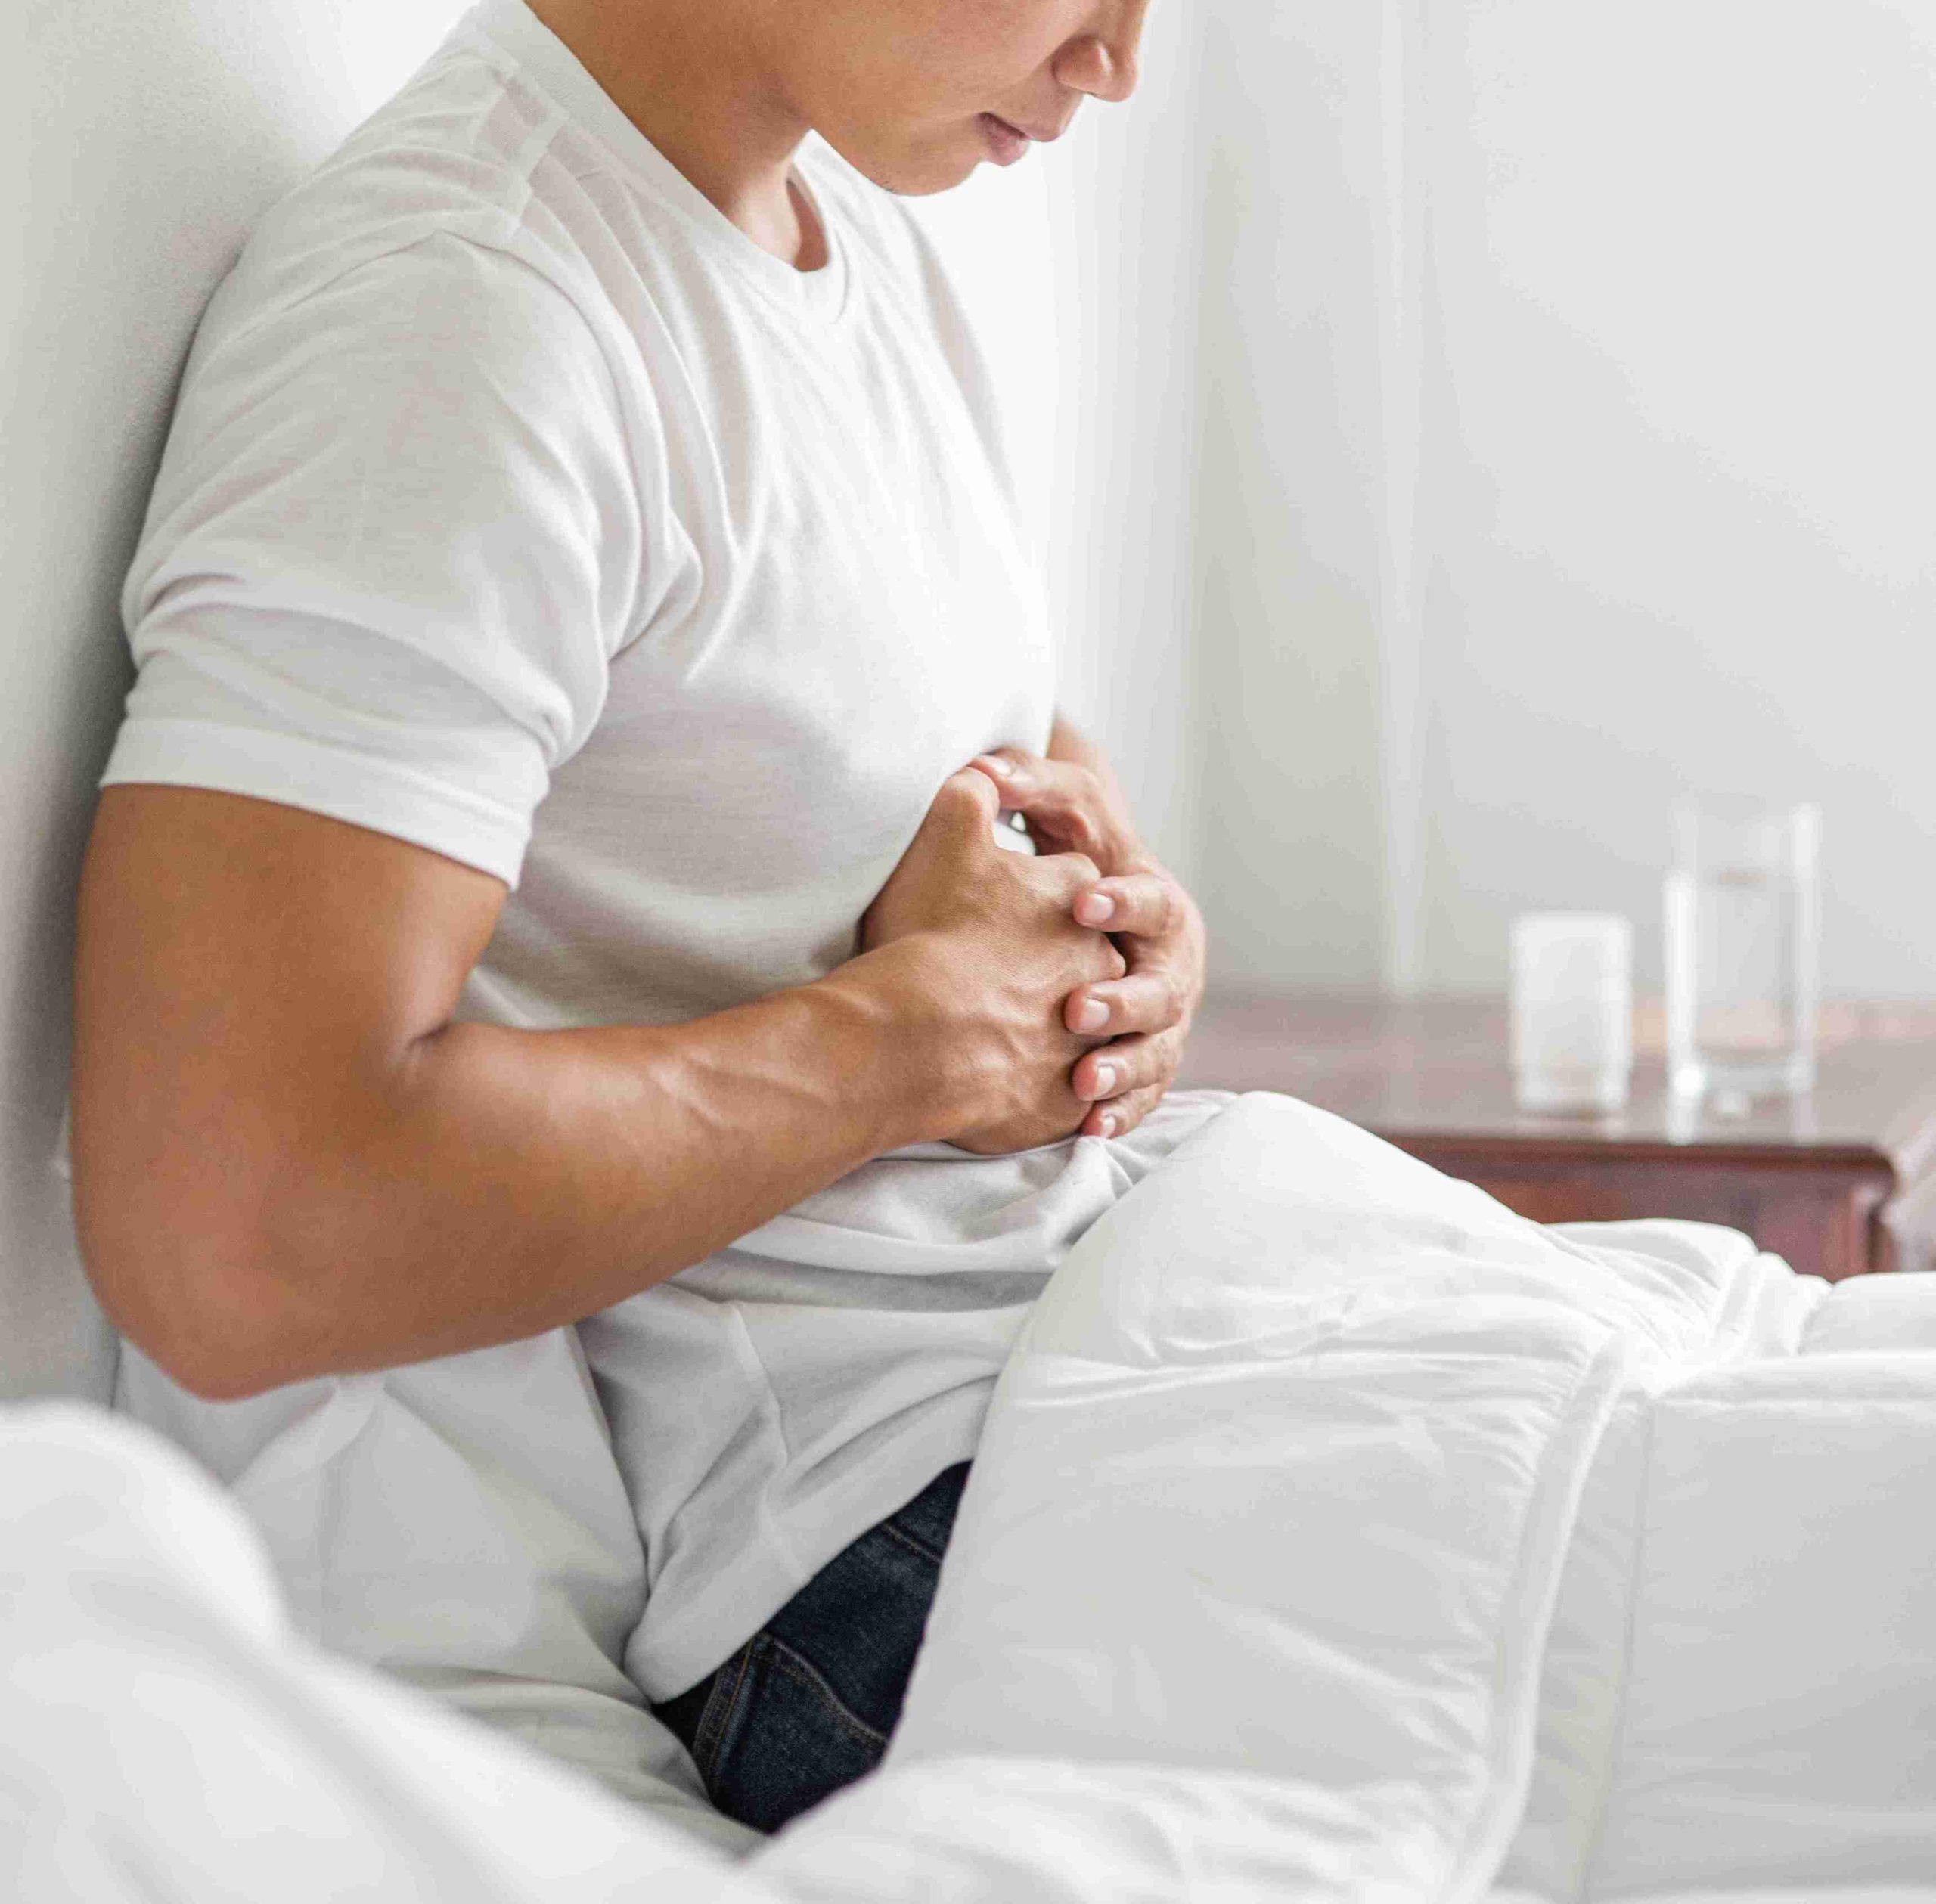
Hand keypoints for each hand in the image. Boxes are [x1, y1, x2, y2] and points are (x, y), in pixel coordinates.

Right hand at [859, 770, 1125, 1153]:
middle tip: (995, 976)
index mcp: (1081, 901)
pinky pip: (1064, 1101)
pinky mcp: (1067, 1102)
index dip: (1035, 894)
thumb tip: (984, 768)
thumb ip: (974, 789)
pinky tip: (1001, 1090)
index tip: (999, 904)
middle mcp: (1102, 968)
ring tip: (998, 1038)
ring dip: (1048, 1036)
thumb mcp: (945, 831)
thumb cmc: (930, 932)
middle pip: (1084, 962)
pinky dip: (1041, 1095)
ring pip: (1080, 1035)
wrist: (917, 1038)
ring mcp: (1089, 1039)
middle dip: (1049, 968)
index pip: (1075, 888)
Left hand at [969, 750, 1206, 1139]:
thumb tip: (982, 763)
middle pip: (1160, 985)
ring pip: (1154, 1048)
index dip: (1119, 902)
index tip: (1081, 903)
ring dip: (1122, 1064)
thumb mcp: (1059, 820)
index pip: (1147, 899)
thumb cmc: (1068, 861)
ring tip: (1081, 1079)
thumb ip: (1028, 785)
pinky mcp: (1144, 1064)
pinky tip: (1088, 1129)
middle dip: (1122, 999)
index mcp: (1152, 901)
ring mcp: (1161, 1020)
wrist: (1094, 917)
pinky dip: (1117, 1112)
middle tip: (1076, 1010)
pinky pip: (1139, 1095)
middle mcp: (1168, 964)